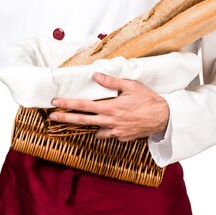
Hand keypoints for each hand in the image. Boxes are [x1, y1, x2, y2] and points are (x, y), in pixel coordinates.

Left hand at [49, 73, 169, 141]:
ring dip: (88, 125)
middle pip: (82, 121)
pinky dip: (105, 129)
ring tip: (82, 119)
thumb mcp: (131, 86)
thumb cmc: (148, 100)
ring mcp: (115, 132)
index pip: (83, 106)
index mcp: (110, 108)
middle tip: (52, 117)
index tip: (55, 103)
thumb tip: (96, 76)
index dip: (67, 104)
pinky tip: (108, 123)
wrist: (164, 118)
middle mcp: (110, 122)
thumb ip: (111, 82)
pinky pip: (108, 134)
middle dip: (65, 118)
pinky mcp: (121, 138)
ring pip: (95, 130)